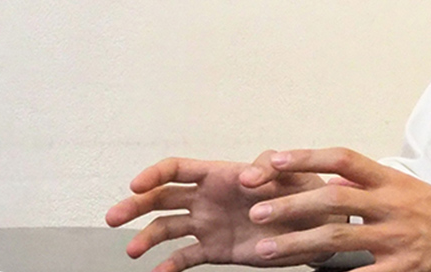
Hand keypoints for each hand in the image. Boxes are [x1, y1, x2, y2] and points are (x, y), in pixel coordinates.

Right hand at [105, 151, 331, 271]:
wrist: (318, 225)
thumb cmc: (304, 190)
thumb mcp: (293, 172)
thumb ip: (270, 167)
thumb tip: (245, 176)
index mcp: (220, 174)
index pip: (177, 169)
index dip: (154, 174)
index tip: (135, 186)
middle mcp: (208, 198)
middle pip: (161, 197)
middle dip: (134, 205)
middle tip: (113, 218)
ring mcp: (208, 224)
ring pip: (166, 228)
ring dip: (145, 237)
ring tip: (132, 251)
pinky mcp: (216, 249)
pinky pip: (185, 257)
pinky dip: (169, 266)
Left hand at [246, 147, 430, 271]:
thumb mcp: (410, 191)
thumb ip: (372, 188)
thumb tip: (331, 183)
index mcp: (392, 181)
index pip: (344, 159)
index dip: (307, 157)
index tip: (274, 159)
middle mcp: (393, 205)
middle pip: (332, 198)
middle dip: (289, 204)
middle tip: (256, 211)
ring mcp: (398, 238)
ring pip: (337, 237)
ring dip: (296, 244)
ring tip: (265, 250)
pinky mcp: (405, 269)